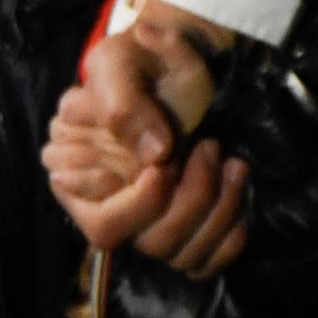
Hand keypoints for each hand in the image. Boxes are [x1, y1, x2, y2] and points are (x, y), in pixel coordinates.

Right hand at [48, 14, 231, 255]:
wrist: (184, 58)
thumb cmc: (140, 59)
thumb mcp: (119, 62)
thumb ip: (123, 103)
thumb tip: (154, 153)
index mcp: (80, 180)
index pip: (105, 226)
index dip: (140, 206)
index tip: (165, 165)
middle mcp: (114, 208)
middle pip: (151, 242)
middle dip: (191, 199)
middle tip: (210, 147)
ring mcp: (151, 220)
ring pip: (184, 253)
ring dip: (219, 208)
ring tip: (233, 161)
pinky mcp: (187, 225)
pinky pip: (209, 258)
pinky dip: (231, 233)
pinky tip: (237, 187)